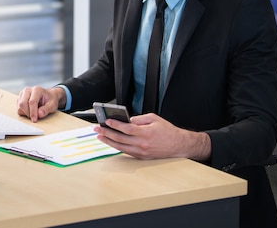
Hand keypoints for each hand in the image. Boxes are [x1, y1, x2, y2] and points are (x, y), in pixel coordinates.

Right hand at [16, 86, 64, 122]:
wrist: (48, 96)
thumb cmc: (50, 100)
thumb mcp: (52, 105)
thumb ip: (46, 109)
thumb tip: (39, 114)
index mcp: (37, 90)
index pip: (32, 102)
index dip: (33, 112)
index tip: (34, 120)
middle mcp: (28, 90)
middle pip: (23, 104)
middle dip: (28, 113)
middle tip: (35, 118)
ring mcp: (22, 93)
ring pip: (19, 106)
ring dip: (25, 113)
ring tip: (34, 113)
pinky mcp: (19, 98)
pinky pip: (18, 108)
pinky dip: (23, 112)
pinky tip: (30, 111)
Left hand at [94, 113, 210, 161]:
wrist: (179, 145)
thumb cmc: (167, 131)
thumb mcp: (154, 119)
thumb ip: (139, 119)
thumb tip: (127, 120)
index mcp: (146, 133)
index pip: (127, 129)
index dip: (115, 125)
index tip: (106, 121)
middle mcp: (143, 144)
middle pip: (121, 138)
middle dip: (107, 133)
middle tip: (97, 129)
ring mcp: (142, 152)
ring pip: (121, 147)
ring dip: (109, 141)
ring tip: (100, 136)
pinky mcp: (142, 157)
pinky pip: (127, 152)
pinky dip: (117, 147)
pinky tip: (111, 142)